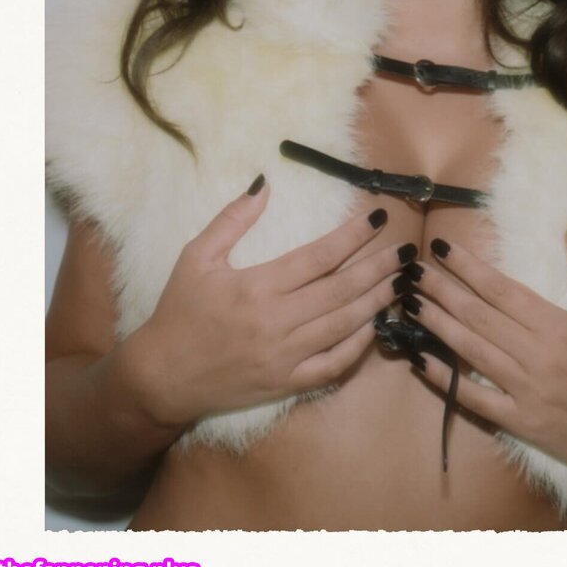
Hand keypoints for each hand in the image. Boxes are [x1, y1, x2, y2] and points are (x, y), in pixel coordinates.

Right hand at [124, 177, 402, 428]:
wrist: (161, 377)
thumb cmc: (179, 312)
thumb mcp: (196, 257)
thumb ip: (231, 220)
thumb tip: (264, 184)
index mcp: (257, 286)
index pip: (319, 256)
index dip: (353, 236)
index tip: (377, 218)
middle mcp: (277, 321)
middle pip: (341, 289)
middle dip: (378, 267)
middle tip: (406, 251)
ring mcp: (285, 356)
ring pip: (344, 325)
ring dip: (376, 301)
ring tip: (400, 281)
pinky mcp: (287, 383)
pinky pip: (332, 365)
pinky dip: (358, 346)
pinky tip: (373, 326)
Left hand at [405, 229, 566, 486]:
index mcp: (560, 328)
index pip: (502, 290)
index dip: (469, 268)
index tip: (444, 248)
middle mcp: (537, 358)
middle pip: (477, 316)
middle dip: (441, 290)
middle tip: (412, 270)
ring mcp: (525, 393)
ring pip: (470, 353)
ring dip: (436, 325)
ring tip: (409, 304)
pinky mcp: (520, 423)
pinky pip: (475, 400)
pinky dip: (446, 380)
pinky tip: (421, 361)